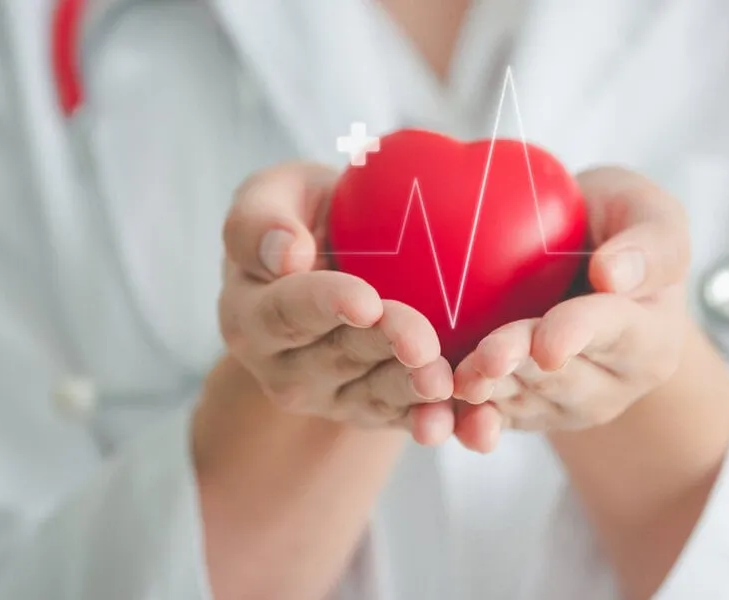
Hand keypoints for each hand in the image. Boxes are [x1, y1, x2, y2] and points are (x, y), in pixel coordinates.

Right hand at [216, 162, 456, 444]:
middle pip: (339, 356)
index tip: (365, 300)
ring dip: (413, 394)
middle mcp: (286, 368)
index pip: (286, 312)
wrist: (343, 256)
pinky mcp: (380, 411)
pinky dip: (446, 421)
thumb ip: (260, 220)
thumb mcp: (274, 195)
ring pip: (378, 396)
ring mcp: (334, 396)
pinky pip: (412, 419)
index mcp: (252, 316)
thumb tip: (285, 255)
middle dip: (385, 349)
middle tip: (422, 342)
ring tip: (444, 383)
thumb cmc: (307, 216)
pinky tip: (477, 423)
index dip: (326, 306)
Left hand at [451, 167, 690, 445]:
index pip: (615, 332)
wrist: (580, 257)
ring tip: (453, 384)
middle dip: (518, 366)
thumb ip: (650, 242)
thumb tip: (614, 274)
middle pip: (560, 375)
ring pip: (522, 400)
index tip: (548, 344)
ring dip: (487, 393)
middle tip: (484, 361)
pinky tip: (436, 422)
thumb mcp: (649, 211)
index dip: (578, 335)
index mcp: (651, 337)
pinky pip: (493, 419)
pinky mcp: (524, 411)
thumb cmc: (618, 225)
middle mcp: (613, 383)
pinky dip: (464, 421)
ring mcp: (567, 405)